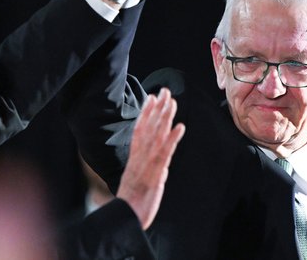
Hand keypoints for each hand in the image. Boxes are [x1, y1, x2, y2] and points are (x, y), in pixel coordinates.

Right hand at [116, 88, 184, 229]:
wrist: (126, 215)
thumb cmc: (132, 201)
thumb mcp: (138, 180)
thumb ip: (149, 169)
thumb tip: (161, 165)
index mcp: (135, 156)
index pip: (141, 128)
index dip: (146, 112)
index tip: (152, 97)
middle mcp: (140, 155)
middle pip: (149, 127)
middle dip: (158, 108)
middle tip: (165, 91)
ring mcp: (147, 162)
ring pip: (157, 135)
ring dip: (165, 117)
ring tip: (173, 102)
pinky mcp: (155, 172)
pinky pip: (165, 153)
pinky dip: (172, 139)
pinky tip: (180, 127)